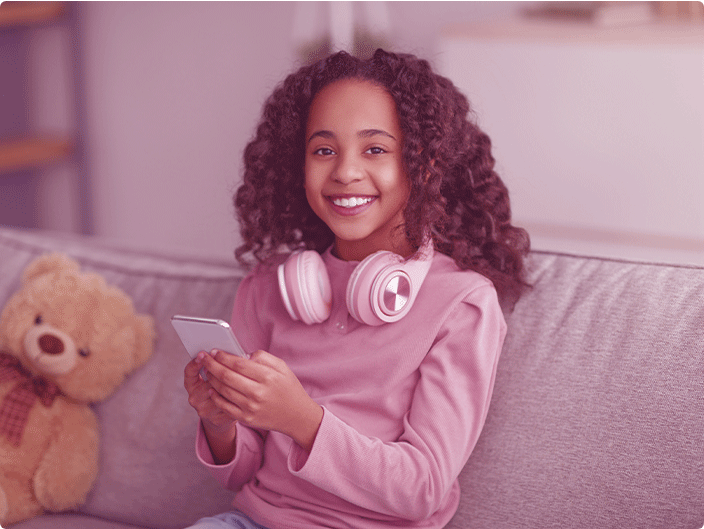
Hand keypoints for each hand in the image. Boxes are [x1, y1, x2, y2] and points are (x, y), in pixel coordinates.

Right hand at [184, 353, 238, 463]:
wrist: (221, 414)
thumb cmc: (220, 387)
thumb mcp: (214, 375)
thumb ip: (219, 364)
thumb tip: (236, 354)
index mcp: (192, 385)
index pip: (189, 372)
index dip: (195, 363)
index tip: (202, 354)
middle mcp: (195, 398)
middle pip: (208, 383)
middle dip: (221, 373)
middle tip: (234, 364)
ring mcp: (205, 410)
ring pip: (220, 394)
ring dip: (232, 385)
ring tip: (243, 377)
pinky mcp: (216, 419)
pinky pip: (229, 406)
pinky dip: (238, 397)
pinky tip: (245, 391)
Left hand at [200, 349, 322, 452]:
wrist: (297, 416)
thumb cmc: (288, 388)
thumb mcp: (282, 367)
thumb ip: (262, 357)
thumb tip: (242, 354)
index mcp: (267, 377)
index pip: (238, 364)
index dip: (223, 356)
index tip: (214, 351)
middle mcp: (258, 393)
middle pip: (227, 376)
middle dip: (212, 365)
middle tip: (204, 358)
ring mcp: (251, 407)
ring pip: (223, 391)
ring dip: (211, 379)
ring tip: (207, 371)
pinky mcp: (247, 418)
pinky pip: (225, 406)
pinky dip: (215, 396)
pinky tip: (212, 388)